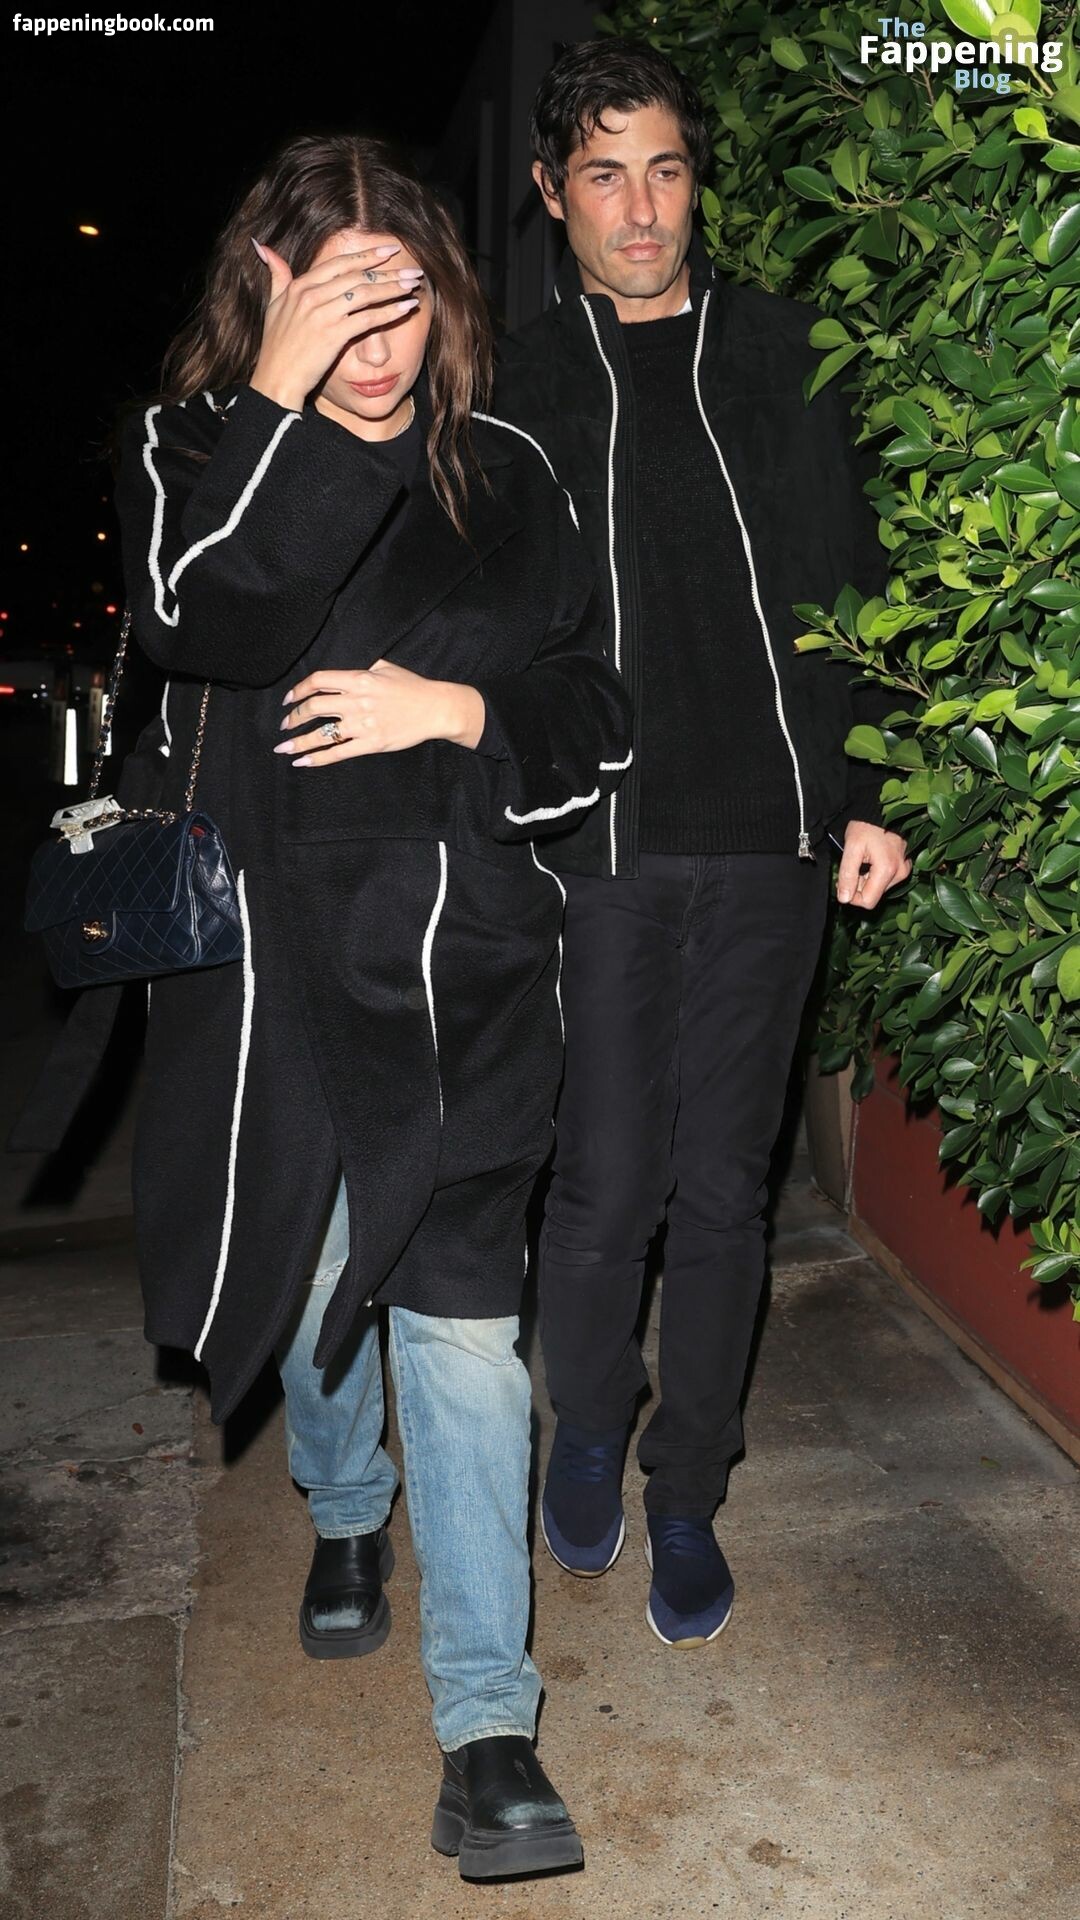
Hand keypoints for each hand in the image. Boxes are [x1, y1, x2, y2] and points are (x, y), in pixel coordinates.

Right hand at [249, 241, 422, 410]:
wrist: (276, 380)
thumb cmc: (276, 347)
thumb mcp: (273, 305)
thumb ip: (277, 276)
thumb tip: (264, 247)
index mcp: (299, 286)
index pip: (339, 263)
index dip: (366, 255)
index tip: (389, 250)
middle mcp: (310, 295)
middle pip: (357, 276)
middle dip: (388, 271)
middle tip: (412, 269)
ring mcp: (322, 314)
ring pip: (365, 294)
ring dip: (393, 288)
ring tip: (414, 286)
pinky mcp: (333, 334)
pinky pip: (367, 319)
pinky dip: (389, 312)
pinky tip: (407, 308)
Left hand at [275, 664, 485, 763]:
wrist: (436, 709)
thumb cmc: (412, 687)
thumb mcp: (384, 667)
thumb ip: (360, 668)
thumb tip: (337, 673)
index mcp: (360, 679)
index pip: (318, 681)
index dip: (298, 690)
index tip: (288, 699)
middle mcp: (357, 701)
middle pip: (314, 707)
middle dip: (293, 717)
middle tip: (284, 725)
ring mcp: (364, 724)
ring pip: (321, 734)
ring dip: (298, 742)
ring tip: (283, 748)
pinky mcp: (371, 744)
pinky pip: (338, 753)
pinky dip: (317, 759)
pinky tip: (303, 762)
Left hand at [837, 822, 910, 909]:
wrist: (881, 810)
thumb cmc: (866, 827)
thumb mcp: (851, 848)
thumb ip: (847, 875)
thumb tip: (844, 898)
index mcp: (887, 870)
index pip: (868, 901)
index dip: (852, 897)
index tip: (844, 883)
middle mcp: (900, 872)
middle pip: (874, 895)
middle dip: (859, 885)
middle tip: (852, 866)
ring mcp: (904, 869)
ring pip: (879, 888)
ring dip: (866, 879)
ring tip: (862, 860)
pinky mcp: (905, 866)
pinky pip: (887, 879)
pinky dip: (875, 874)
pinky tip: (871, 860)